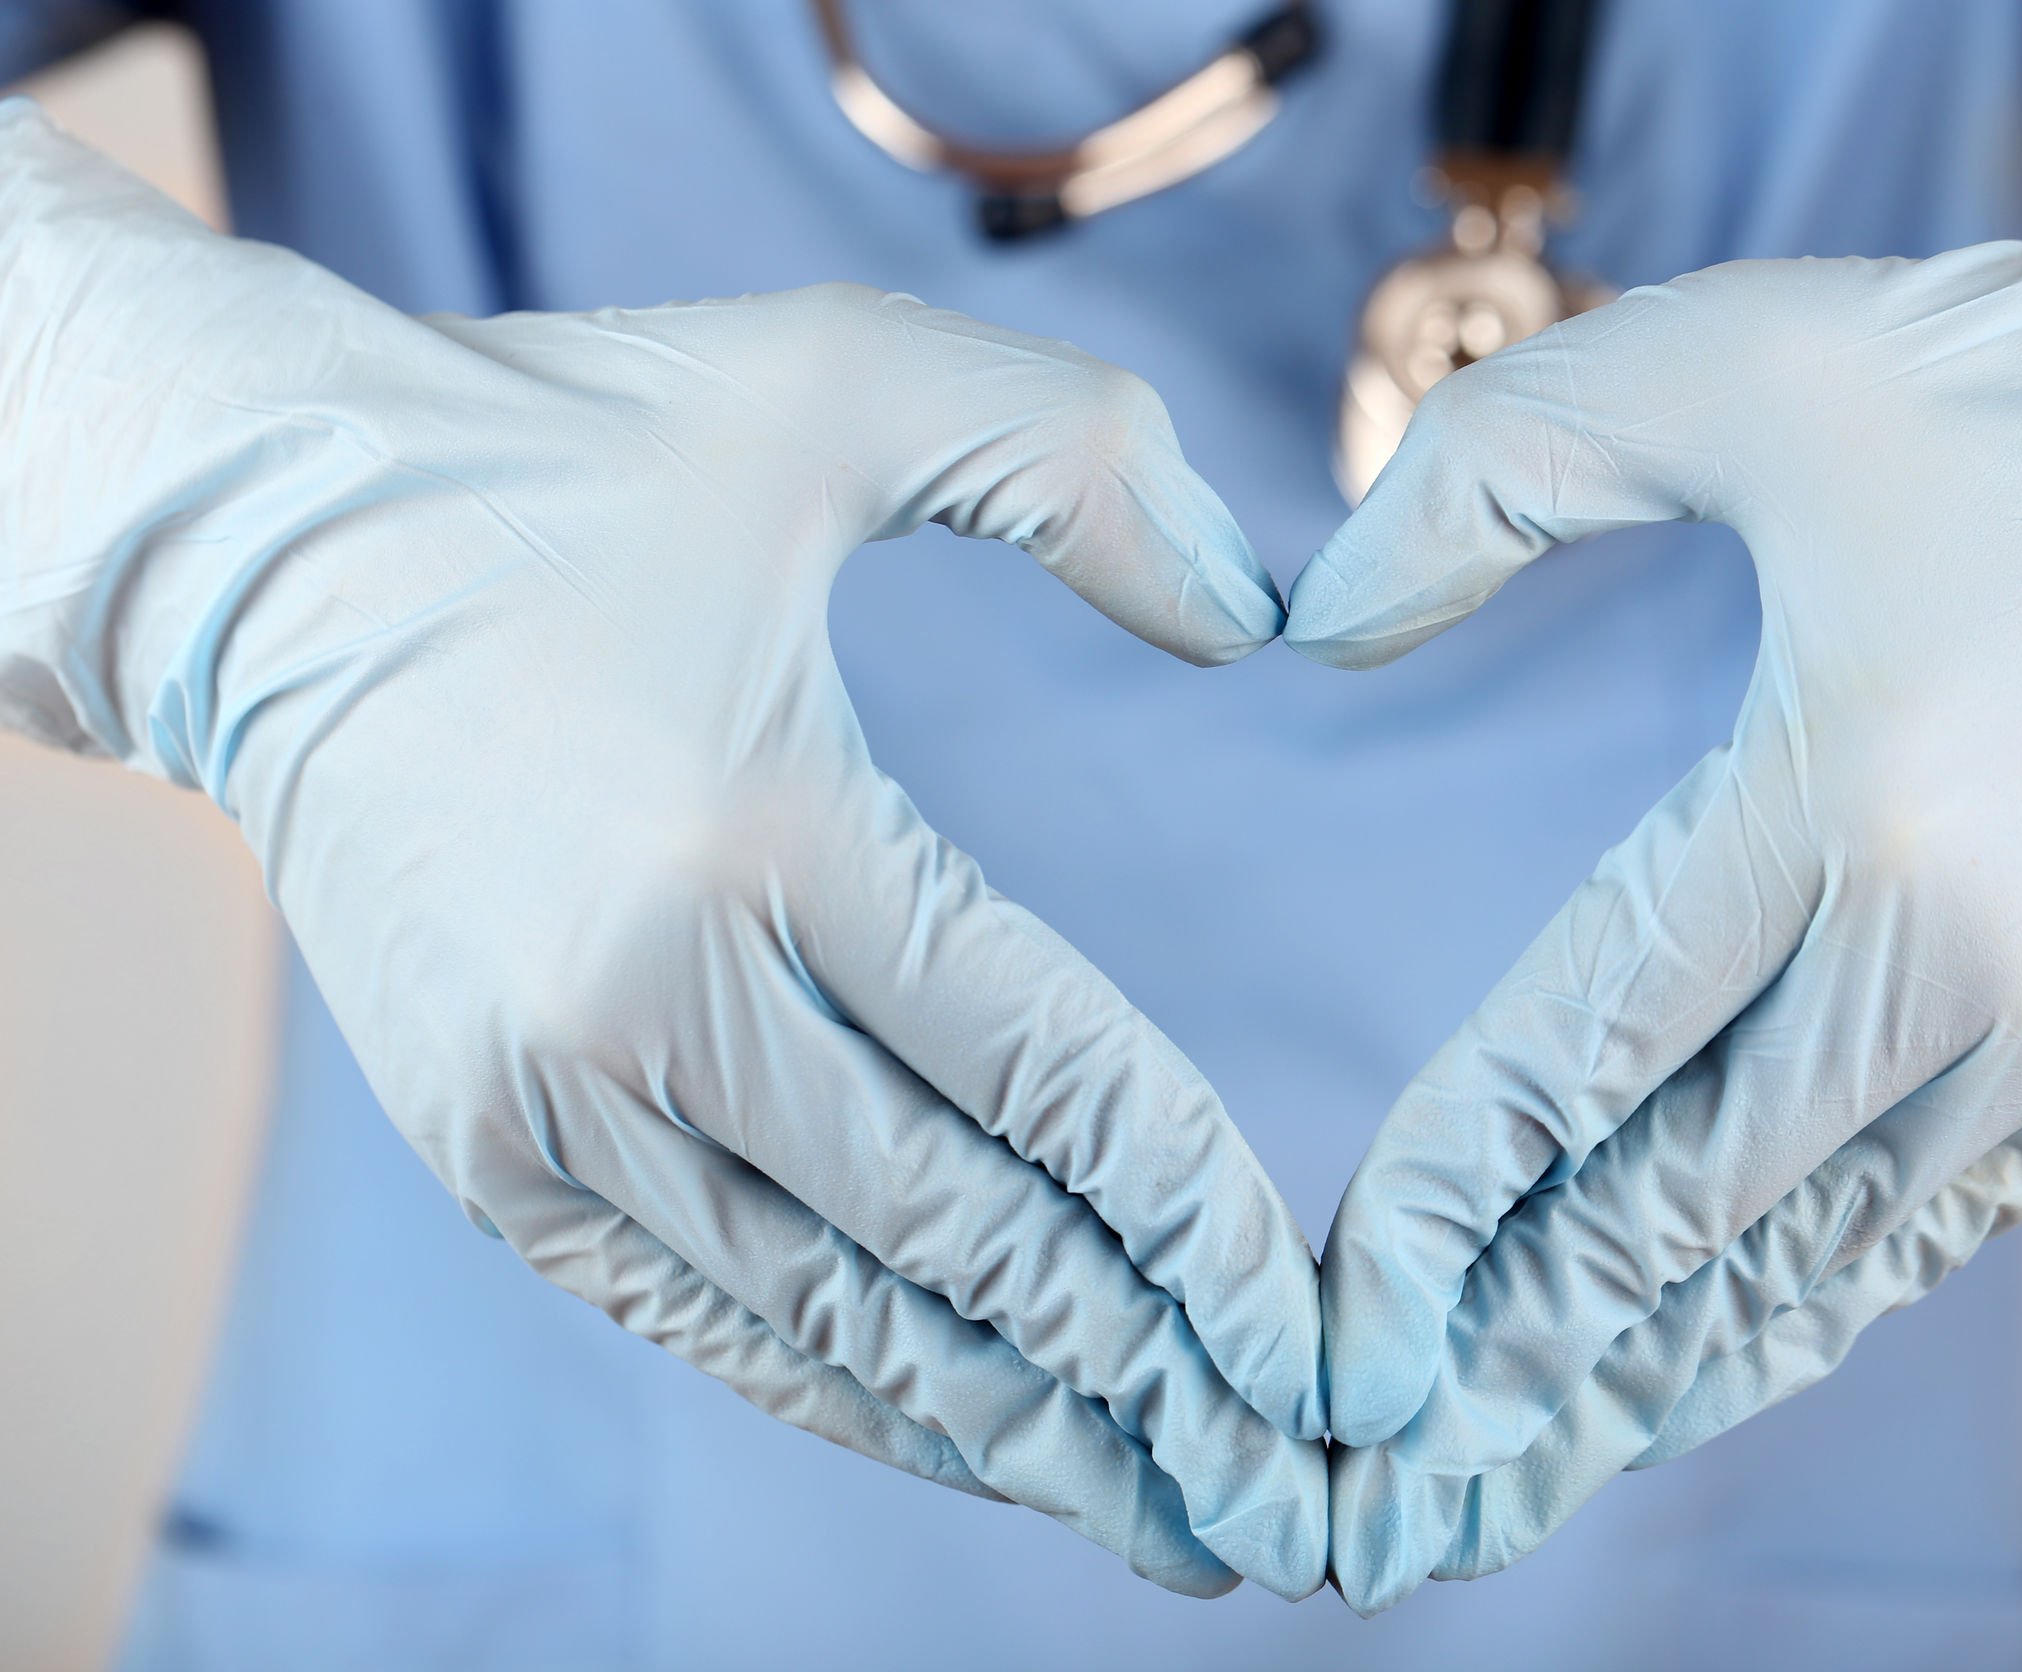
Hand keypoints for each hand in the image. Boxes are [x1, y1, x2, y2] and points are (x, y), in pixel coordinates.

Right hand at [0, 106, 1323, 1597]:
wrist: (264, 556)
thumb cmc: (568, 456)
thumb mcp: (835, 376)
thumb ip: (1077, 463)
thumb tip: (1261, 621)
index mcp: (762, 827)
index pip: (1044, 1075)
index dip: (1195, 1215)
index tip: (1308, 1319)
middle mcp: (647, 1001)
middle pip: (959, 1237)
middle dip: (1142, 1363)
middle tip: (1285, 1459)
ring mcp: (548, 1101)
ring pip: (839, 1318)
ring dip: (1014, 1423)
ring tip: (1163, 1505)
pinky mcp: (485, 1152)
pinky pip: (706, 1319)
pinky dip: (848, 1393)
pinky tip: (965, 1441)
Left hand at [1289, 120, 2021, 1611]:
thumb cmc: (2011, 399)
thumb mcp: (1725, 360)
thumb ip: (1485, 471)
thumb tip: (1315, 622)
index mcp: (1849, 794)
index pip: (1590, 1041)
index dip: (1451, 1181)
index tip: (1350, 1290)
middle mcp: (1968, 952)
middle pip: (1689, 1194)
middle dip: (1525, 1316)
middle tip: (1396, 1418)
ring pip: (1816, 1250)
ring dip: (1662, 1355)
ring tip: (1525, 1445)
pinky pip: (1934, 1224)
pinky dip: (1808, 1298)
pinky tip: (1712, 1357)